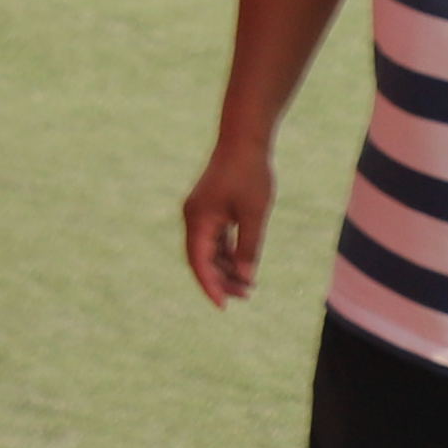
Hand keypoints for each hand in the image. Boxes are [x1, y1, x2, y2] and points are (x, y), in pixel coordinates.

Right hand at [188, 133, 277, 304]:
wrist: (243, 142)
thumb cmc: (249, 175)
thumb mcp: (253, 214)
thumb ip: (248, 246)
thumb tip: (246, 276)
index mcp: (198, 219)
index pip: (199, 261)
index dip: (209, 285)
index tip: (223, 306)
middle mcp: (194, 218)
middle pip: (201, 258)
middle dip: (220, 280)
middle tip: (245, 297)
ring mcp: (201, 214)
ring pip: (208, 250)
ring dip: (225, 269)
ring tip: (248, 287)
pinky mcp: (211, 209)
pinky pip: (215, 240)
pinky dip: (227, 255)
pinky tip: (244, 266)